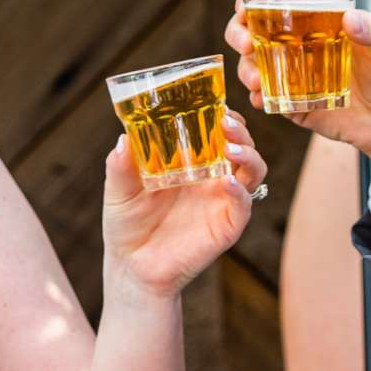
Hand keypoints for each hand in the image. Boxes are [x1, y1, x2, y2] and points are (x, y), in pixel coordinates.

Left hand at [101, 109, 265, 298]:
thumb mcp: (118, 190)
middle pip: (242, 145)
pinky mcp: (226, 226)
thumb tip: (124, 138)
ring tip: (230, 147)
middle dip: (240, 129)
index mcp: (191, 163)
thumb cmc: (126, 226)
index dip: (221, 114)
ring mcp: (222, 201)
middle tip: (225, 120)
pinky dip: (240, 191)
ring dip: (248, 154)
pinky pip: (244, 205)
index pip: (217, 131)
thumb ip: (120, 166)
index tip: (214, 101)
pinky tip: (226, 181)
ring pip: (252, 170)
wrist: (131, 269)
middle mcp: (212, 178)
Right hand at [224, 0, 370, 199]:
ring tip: (257, 79)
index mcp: (317, 23)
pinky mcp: (295, 106)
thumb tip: (350, 19)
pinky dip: (258, 98)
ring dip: (246, 69)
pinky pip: (268, 100)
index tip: (244, 9)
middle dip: (237, 34)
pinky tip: (262, 99)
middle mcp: (299, 46)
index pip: (275, 3)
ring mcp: (294, 76)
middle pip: (251, 33)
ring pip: (254, 66)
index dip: (253, 2)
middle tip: (246, 45)